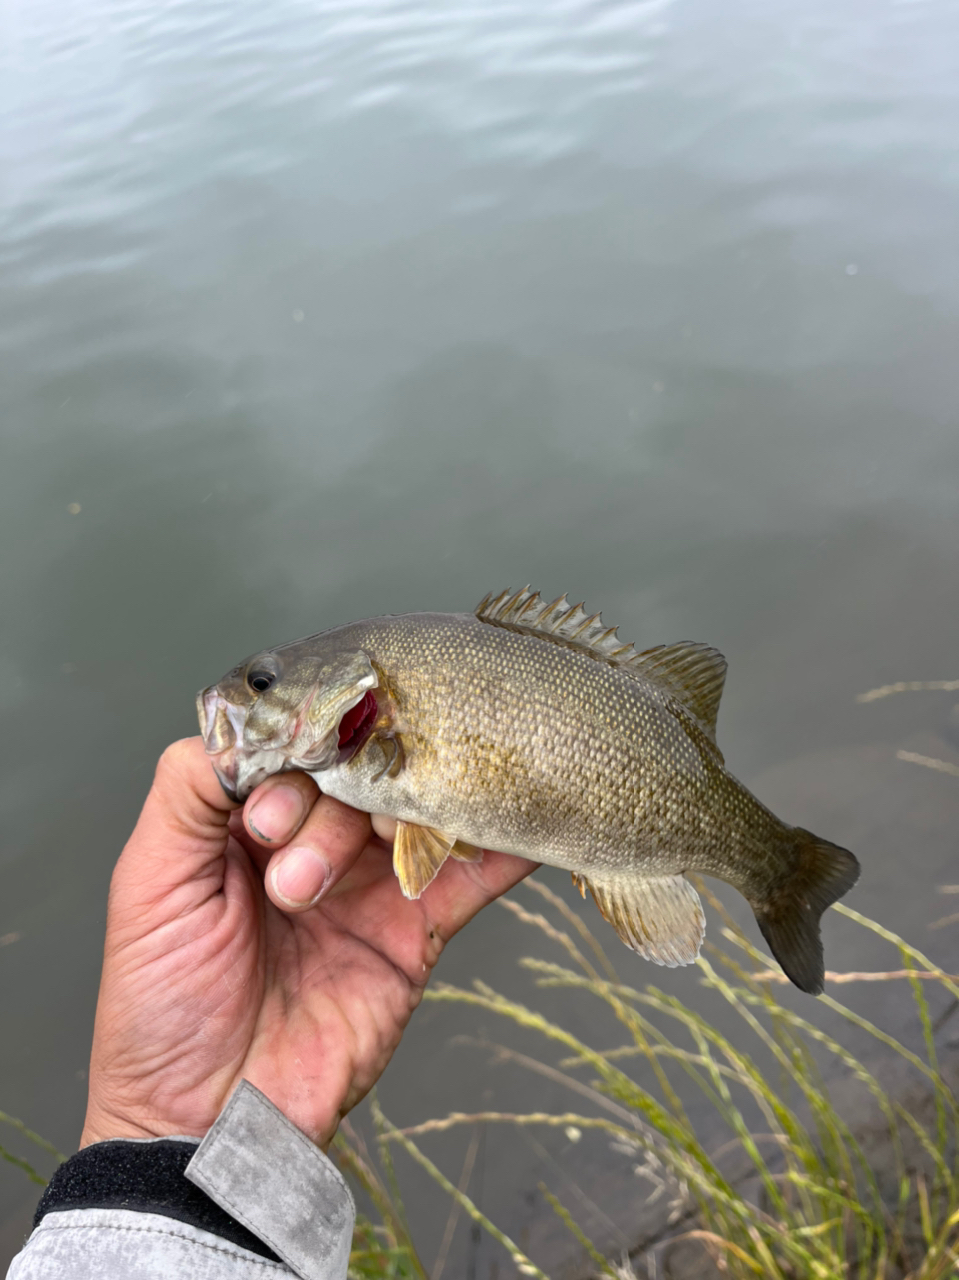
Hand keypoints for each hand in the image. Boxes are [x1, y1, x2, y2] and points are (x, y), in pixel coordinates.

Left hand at [80, 738, 535, 1149]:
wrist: (210, 1122)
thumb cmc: (160, 1006)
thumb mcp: (150, 883)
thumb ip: (188, 790)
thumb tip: (239, 718)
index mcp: (247, 823)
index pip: (292, 750)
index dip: (291, 765)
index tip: (270, 820)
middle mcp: (312, 841)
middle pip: (356, 774)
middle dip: (331, 813)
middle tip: (297, 879)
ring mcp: (366, 885)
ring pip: (410, 812)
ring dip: (399, 827)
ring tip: (368, 878)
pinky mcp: (413, 933)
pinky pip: (467, 879)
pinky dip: (499, 850)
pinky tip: (523, 824)